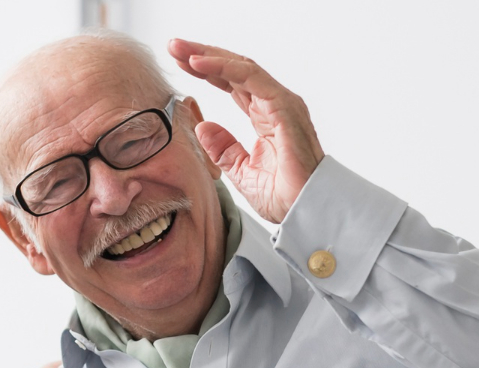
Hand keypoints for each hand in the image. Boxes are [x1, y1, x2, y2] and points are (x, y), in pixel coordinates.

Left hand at [166, 39, 324, 223]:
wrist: (305, 211)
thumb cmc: (284, 195)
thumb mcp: (241, 171)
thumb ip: (223, 149)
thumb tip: (202, 127)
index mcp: (265, 116)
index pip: (232, 84)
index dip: (206, 72)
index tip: (179, 64)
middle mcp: (273, 104)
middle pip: (234, 69)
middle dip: (202, 55)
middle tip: (173, 46)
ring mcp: (280, 102)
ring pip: (240, 67)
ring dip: (208, 56)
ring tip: (181, 50)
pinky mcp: (283, 106)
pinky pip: (250, 77)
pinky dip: (223, 68)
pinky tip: (199, 63)